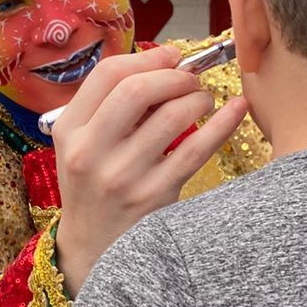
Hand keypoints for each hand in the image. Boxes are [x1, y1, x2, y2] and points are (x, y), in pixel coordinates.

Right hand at [53, 45, 248, 296]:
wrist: (95, 249)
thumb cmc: (94, 186)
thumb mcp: (82, 144)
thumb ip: (109, 106)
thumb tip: (163, 63)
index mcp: (69, 131)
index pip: (107, 75)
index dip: (146, 58)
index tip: (171, 56)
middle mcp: (90, 152)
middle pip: (137, 90)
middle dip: (174, 75)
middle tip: (191, 79)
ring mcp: (123, 176)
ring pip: (171, 116)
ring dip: (198, 98)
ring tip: (203, 101)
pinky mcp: (155, 196)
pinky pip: (196, 150)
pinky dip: (222, 124)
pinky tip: (236, 110)